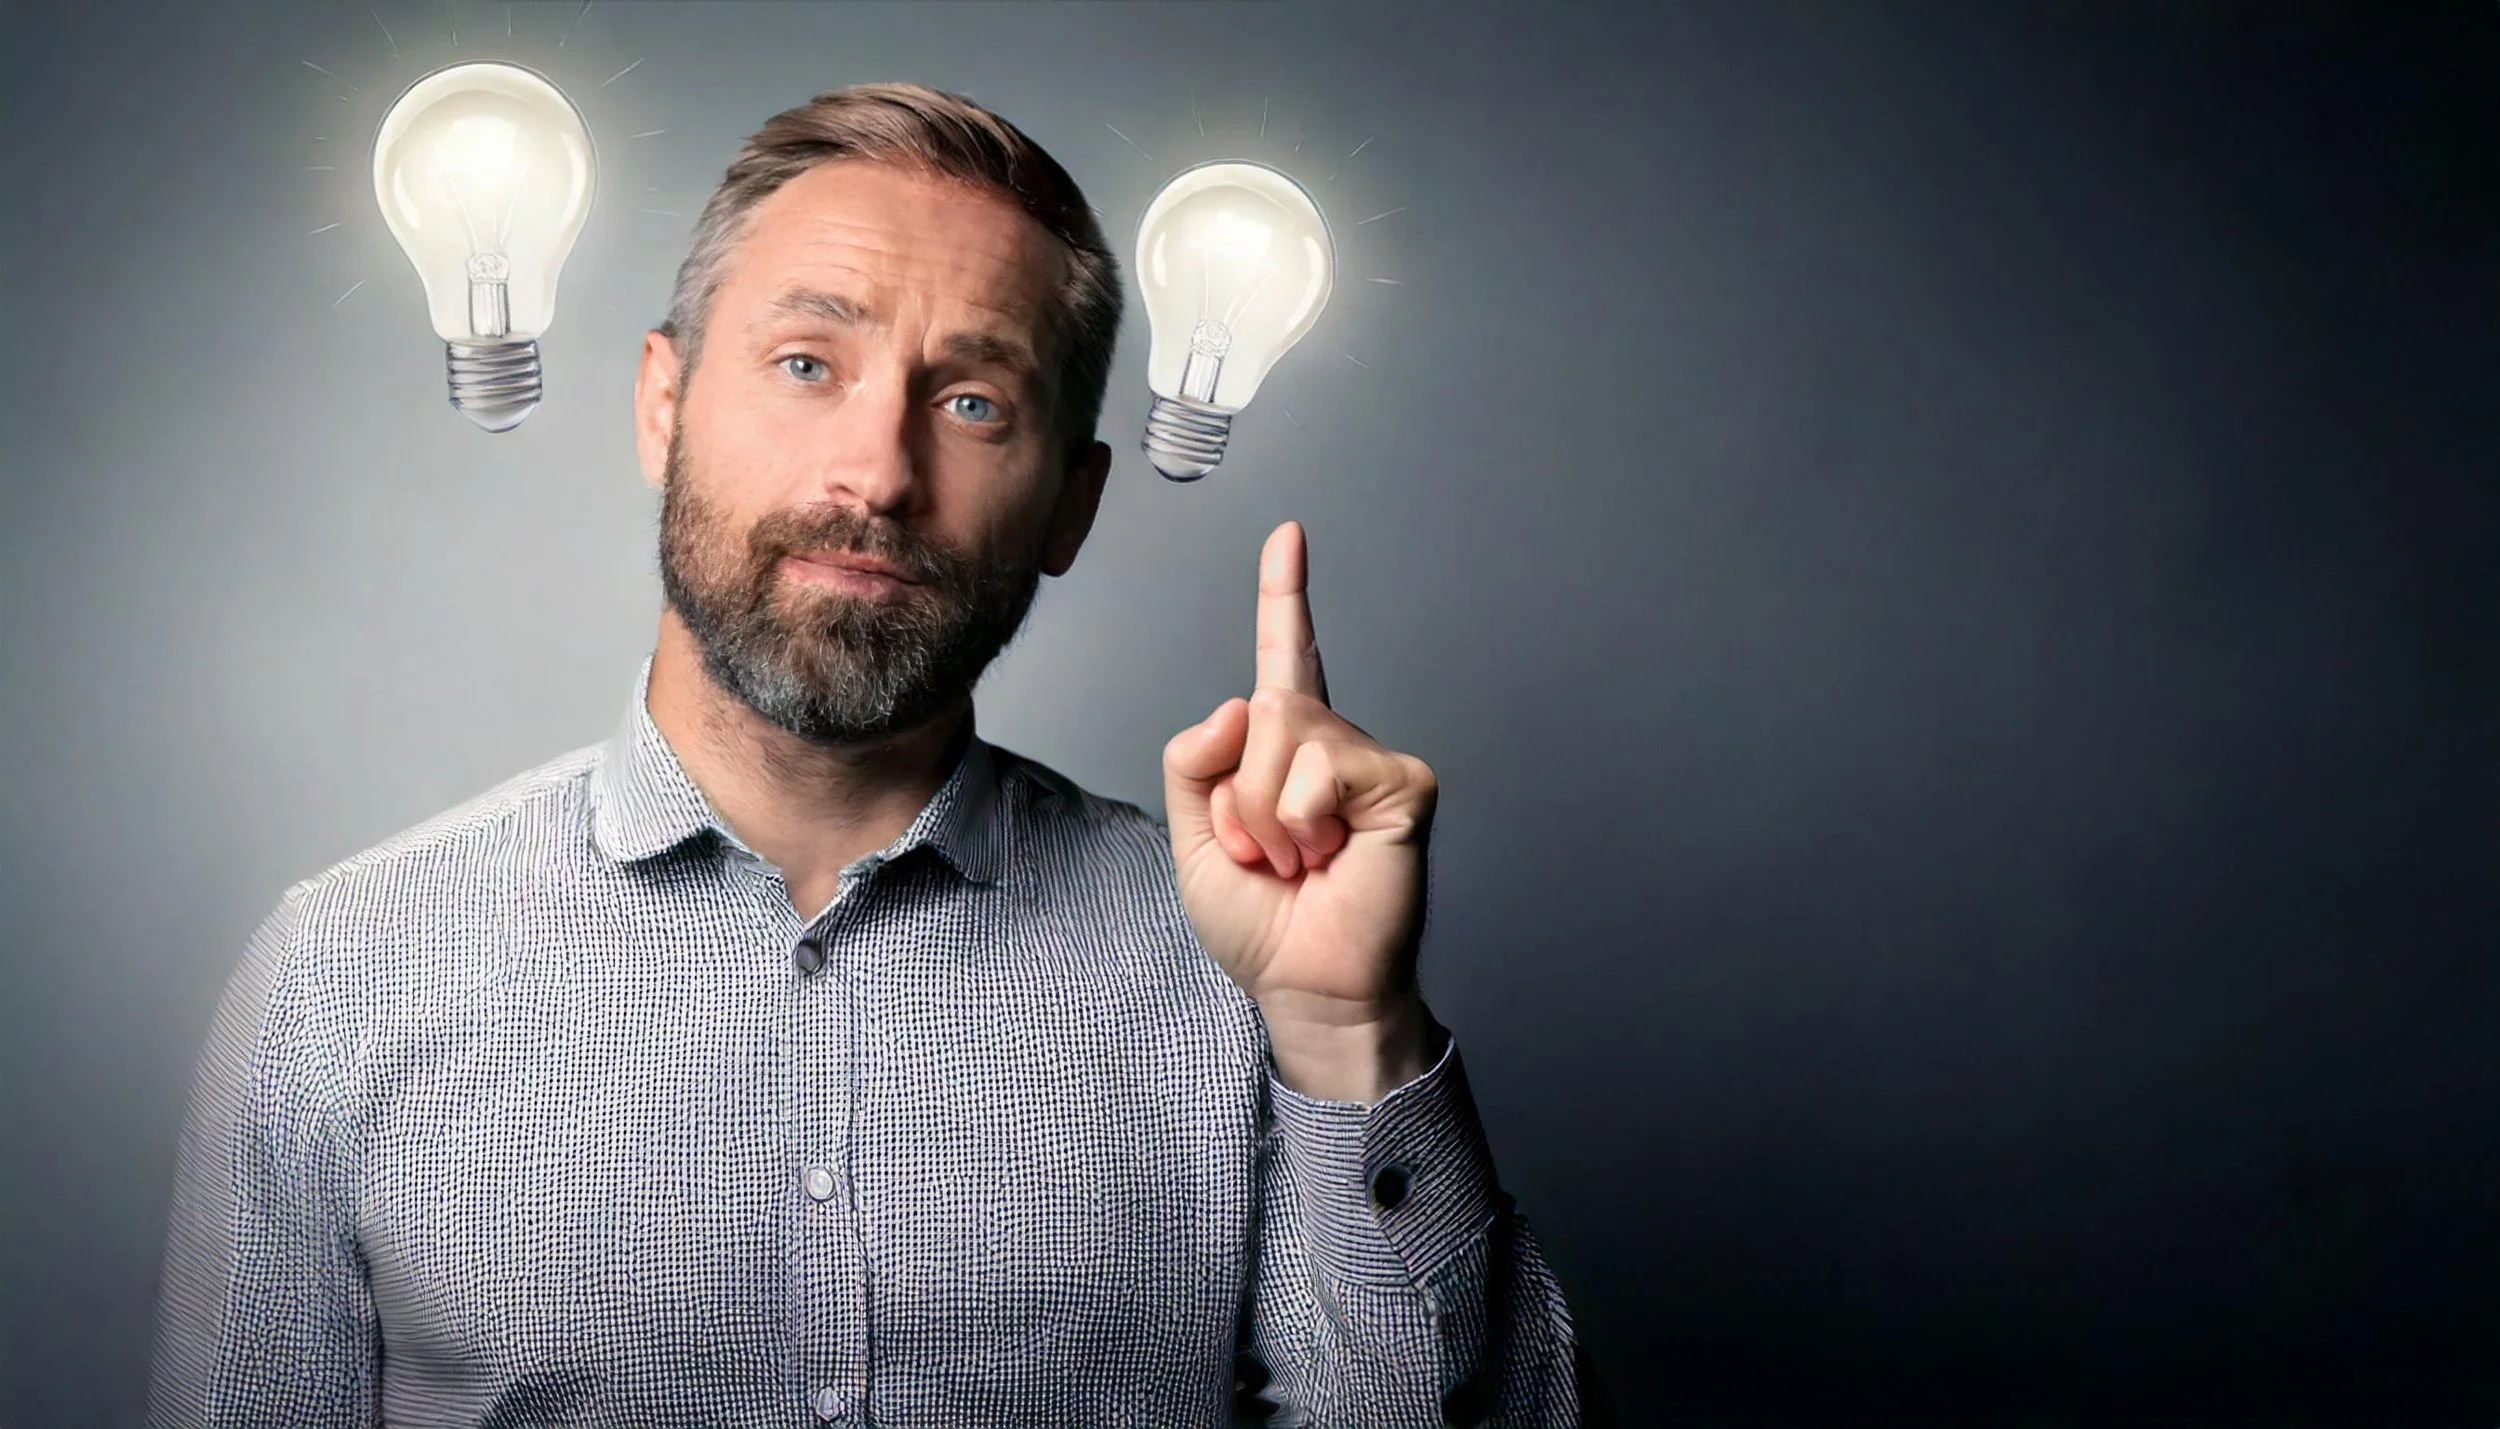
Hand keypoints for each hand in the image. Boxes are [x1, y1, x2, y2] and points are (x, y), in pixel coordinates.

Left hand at [1163, 521, 1441, 1100]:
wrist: (1308, 986)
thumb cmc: (1263, 923)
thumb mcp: (1194, 839)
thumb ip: (1193, 762)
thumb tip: (1238, 702)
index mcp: (1282, 749)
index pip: (1285, 656)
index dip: (1285, 594)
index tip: (1289, 536)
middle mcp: (1330, 741)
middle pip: (1259, 709)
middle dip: (1240, 798)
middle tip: (1272, 856)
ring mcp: (1369, 759)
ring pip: (1282, 737)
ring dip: (1268, 818)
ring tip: (1302, 860)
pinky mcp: (1402, 783)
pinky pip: (1321, 771)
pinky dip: (1304, 823)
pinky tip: (1332, 855)